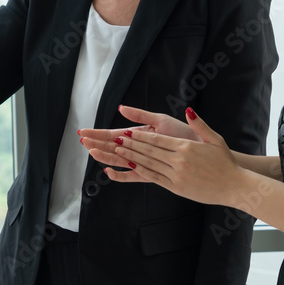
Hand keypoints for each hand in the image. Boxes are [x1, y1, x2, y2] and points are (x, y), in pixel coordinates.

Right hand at [79, 104, 199, 168]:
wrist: (201, 149)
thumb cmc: (184, 133)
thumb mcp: (161, 120)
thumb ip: (140, 115)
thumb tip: (121, 108)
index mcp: (138, 135)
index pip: (113, 134)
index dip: (98, 134)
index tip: (83, 132)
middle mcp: (137, 149)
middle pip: (112, 147)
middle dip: (96, 144)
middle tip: (82, 142)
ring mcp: (142, 161)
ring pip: (118, 160)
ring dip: (104, 156)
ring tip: (92, 153)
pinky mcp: (150, 173)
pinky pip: (131, 176)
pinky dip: (119, 175)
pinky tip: (108, 171)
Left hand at [97, 108, 242, 206]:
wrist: (233, 186)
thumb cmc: (225, 162)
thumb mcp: (215, 139)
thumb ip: (199, 125)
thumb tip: (188, 110)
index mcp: (186, 147)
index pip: (157, 140)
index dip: (140, 136)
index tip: (127, 132)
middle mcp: (178, 160)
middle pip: (149, 150)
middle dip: (131, 144)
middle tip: (117, 139)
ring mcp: (176, 174)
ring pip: (149, 163)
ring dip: (132, 156)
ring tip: (118, 150)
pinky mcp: (175, 186)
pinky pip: (154, 177)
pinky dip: (141, 171)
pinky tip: (131, 166)